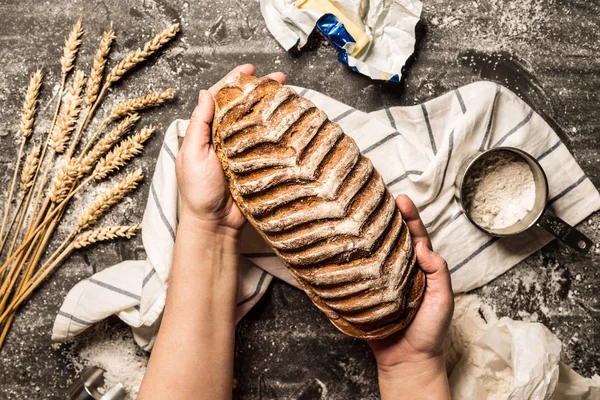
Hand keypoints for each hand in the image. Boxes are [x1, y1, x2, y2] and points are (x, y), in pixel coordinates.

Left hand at [175, 64, 285, 231]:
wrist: (214, 224)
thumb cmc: (198, 192)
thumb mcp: (193, 154)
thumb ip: (199, 125)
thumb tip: (205, 94)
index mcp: (208, 133)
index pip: (220, 99)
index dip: (234, 81)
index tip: (249, 70)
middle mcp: (226, 138)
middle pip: (244, 107)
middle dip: (260, 90)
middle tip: (279, 79)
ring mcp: (243, 152)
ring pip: (258, 123)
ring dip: (272, 108)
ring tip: (289, 95)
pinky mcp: (257, 165)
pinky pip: (268, 144)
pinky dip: (278, 132)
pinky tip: (289, 123)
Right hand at [368, 195, 452, 398]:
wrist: (408, 361)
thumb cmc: (430, 331)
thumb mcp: (443, 300)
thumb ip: (438, 273)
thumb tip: (423, 246)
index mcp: (421, 268)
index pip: (415, 236)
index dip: (409, 217)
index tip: (400, 198)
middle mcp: (399, 269)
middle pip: (391, 238)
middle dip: (384, 217)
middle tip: (374, 197)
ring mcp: (380, 280)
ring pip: (372, 252)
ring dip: (365, 234)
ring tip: (355, 215)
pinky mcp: (364, 294)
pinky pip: (356, 274)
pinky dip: (348, 261)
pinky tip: (340, 247)